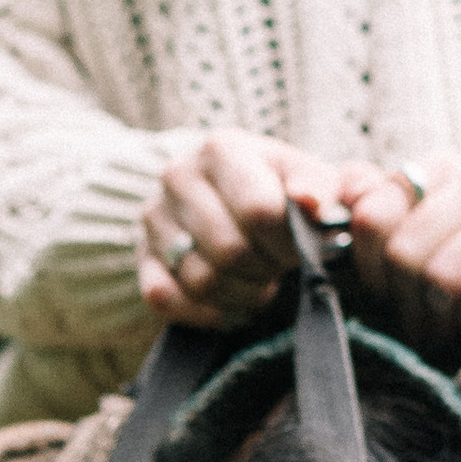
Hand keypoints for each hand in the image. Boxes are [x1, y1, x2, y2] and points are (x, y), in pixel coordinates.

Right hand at [138, 129, 338, 328]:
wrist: (222, 196)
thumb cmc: (274, 188)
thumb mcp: (303, 176)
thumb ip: (318, 185)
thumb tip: (309, 202)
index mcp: (222, 149)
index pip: (259, 211)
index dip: (288, 241)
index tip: (300, 245)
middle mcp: (178, 176)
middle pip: (230, 250)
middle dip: (265, 268)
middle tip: (277, 265)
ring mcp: (154, 218)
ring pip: (201, 280)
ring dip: (241, 293)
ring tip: (258, 281)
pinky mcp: (142, 257)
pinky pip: (165, 299)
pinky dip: (205, 312)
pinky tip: (229, 303)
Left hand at [337, 158, 460, 360]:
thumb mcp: (409, 250)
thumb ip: (369, 214)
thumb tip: (331, 193)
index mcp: (442, 168)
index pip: (372, 211)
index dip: (368, 266)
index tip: (383, 290)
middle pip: (404, 249)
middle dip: (405, 301)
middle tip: (419, 322)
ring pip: (444, 273)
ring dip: (438, 318)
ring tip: (446, 329)